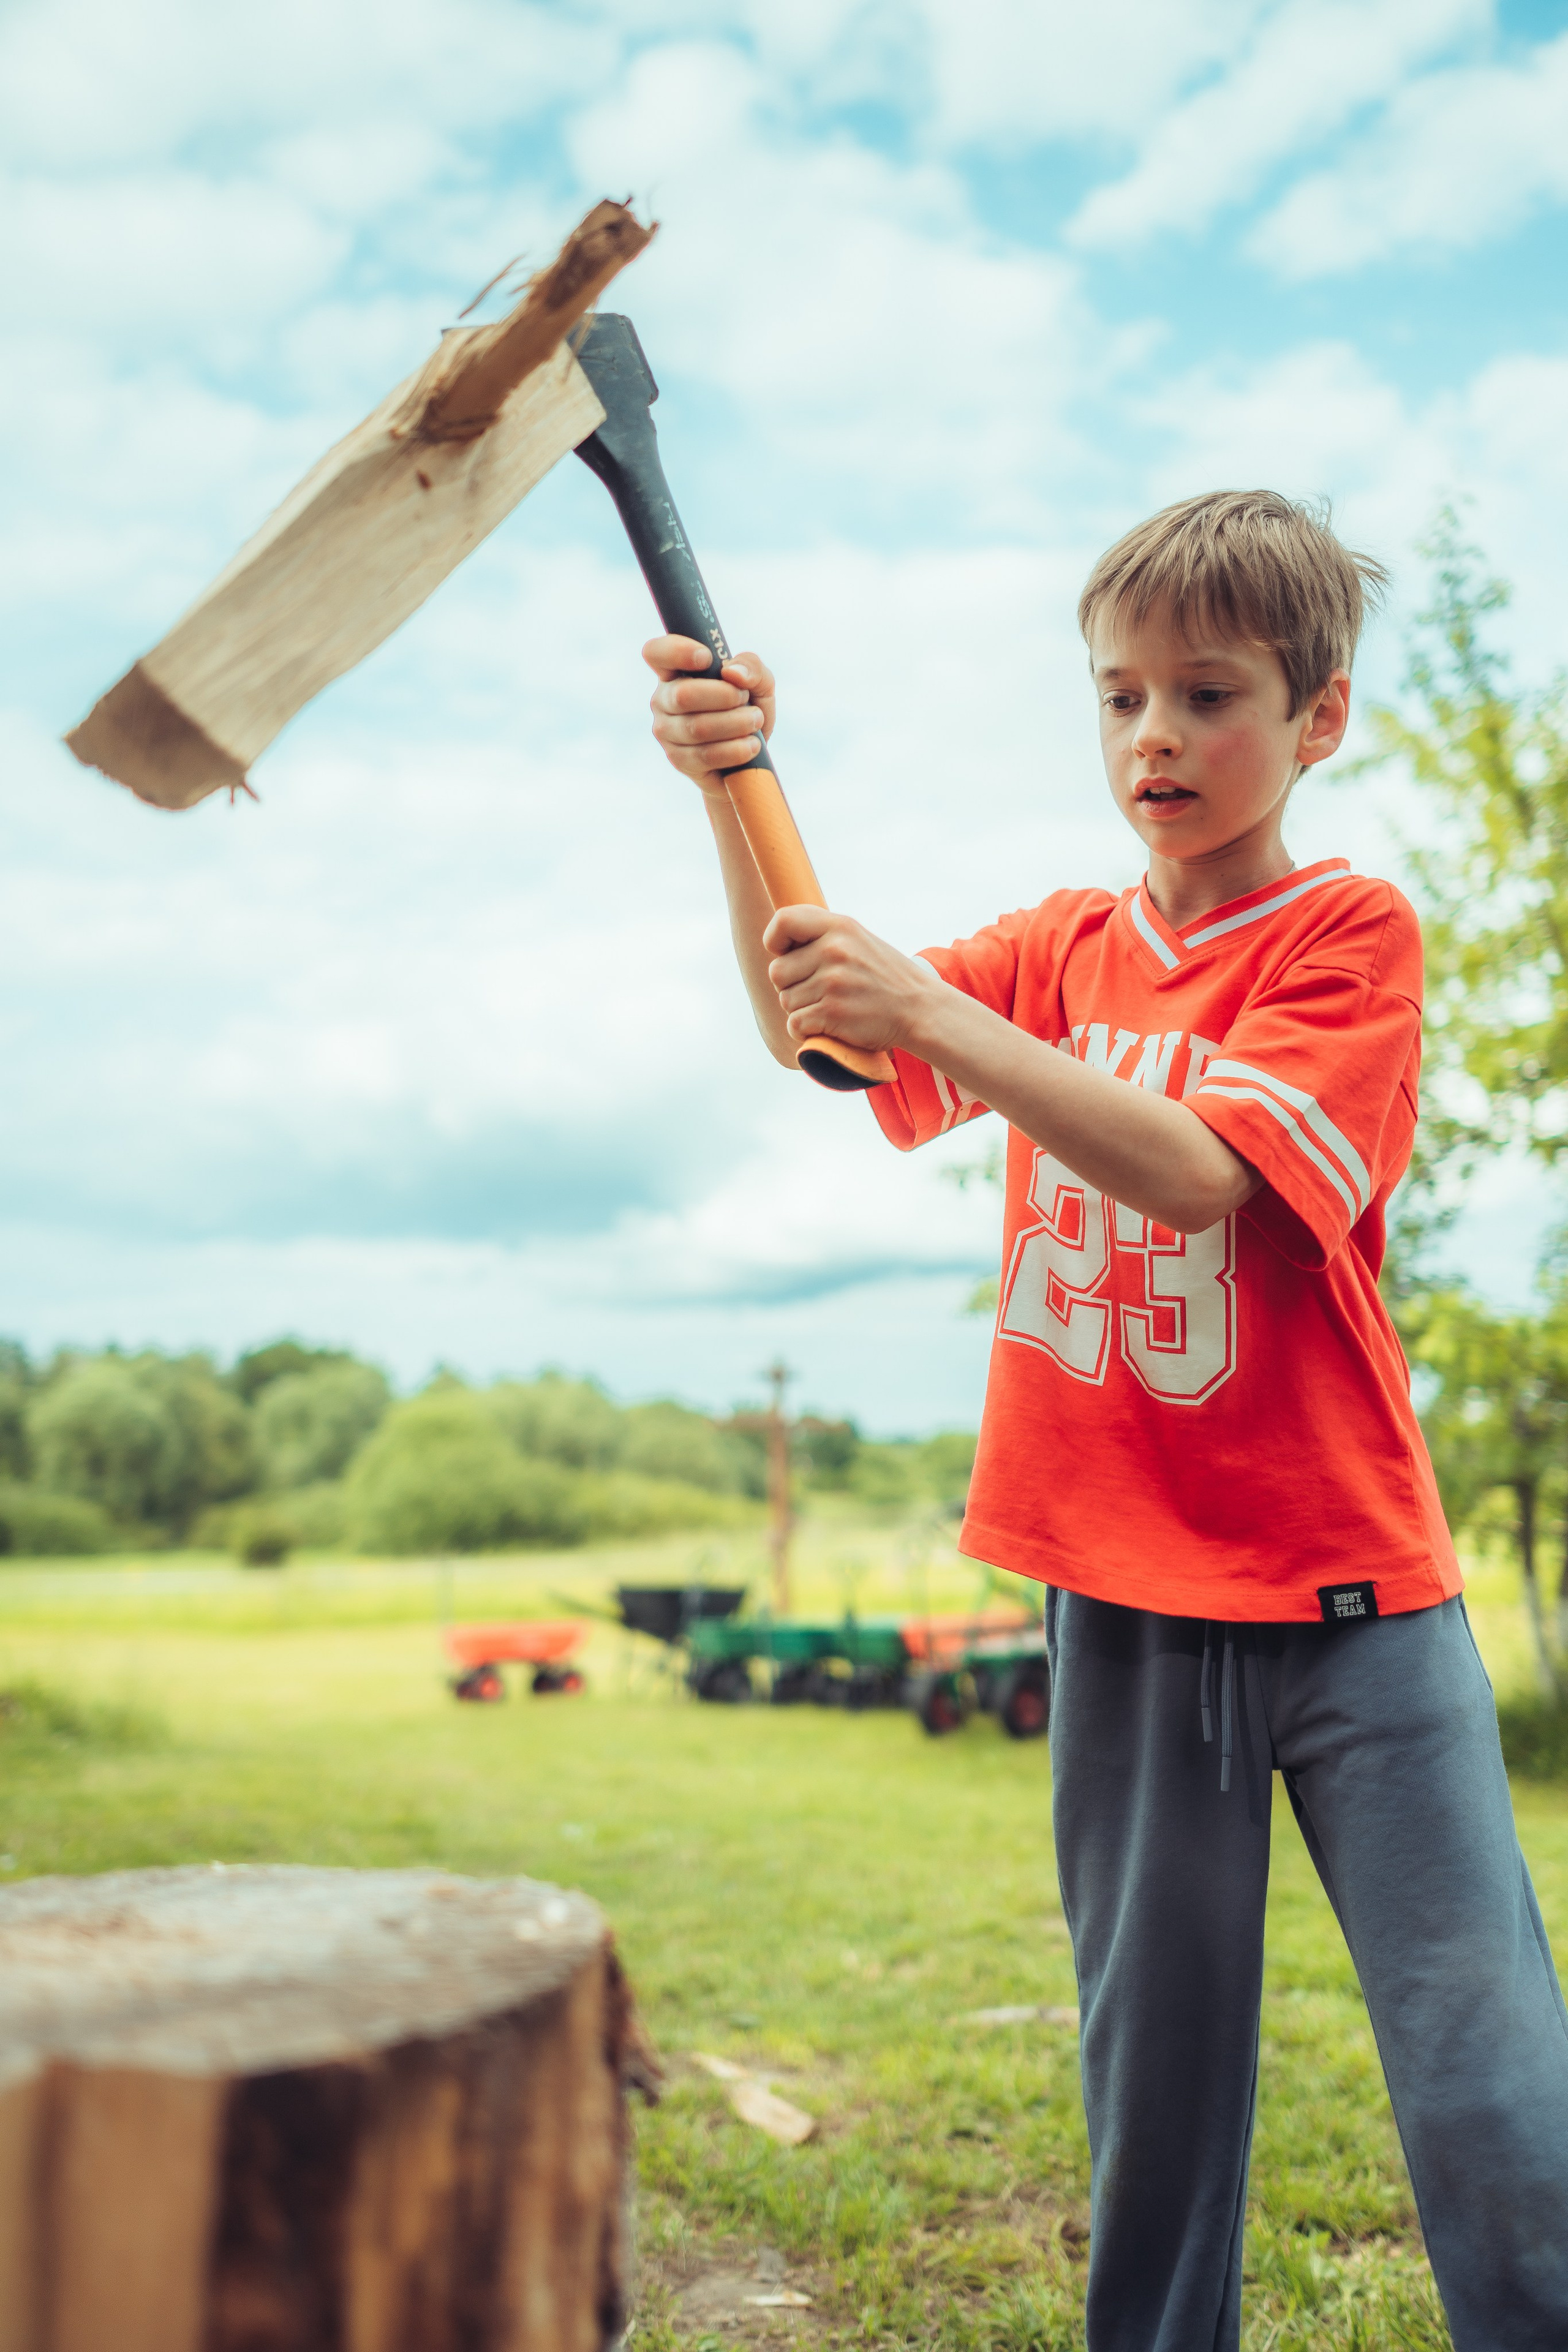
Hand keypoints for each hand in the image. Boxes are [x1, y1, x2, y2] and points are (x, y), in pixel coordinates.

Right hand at [643, 635, 774, 793]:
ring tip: (755, 722)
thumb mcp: (759, 683)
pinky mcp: (678, 760)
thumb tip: (732, 673)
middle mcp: (663, 700)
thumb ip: (752, 667)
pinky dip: (736, 749)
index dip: (677, 651)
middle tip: (745, 699)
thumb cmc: (748, 710)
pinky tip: (751, 745)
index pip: (656, 652)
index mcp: (675, 672)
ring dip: (736, 723)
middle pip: (683, 695)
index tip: (707, 658)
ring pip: (697, 727)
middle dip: (725, 696)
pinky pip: (706, 755)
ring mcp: (666, 732)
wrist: (749, 756)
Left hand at [764, 906, 941, 1052]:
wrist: (919, 1009)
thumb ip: (823, 936)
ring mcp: (832, 982)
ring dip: (802, 1010)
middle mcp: (833, 950)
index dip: (775, 940)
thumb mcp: (858, 940)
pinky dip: (805, 1030)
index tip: (785, 954)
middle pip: (777, 972)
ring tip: (832, 1007)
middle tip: (820, 991)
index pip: (783, 920)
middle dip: (792, 985)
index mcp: (839, 927)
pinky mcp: (832, 1012)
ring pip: (786, 1001)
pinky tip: (827, 1025)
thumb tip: (779, 942)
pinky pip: (794, 1024)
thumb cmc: (884, 977)